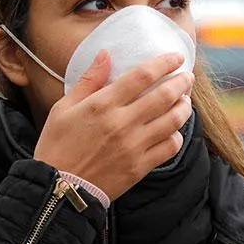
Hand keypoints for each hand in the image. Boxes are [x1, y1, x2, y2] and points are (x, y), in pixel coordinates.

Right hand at [34, 50, 194, 200]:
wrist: (58, 188)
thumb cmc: (57, 146)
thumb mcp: (63, 108)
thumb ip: (89, 80)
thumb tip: (106, 54)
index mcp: (103, 105)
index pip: (143, 76)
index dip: (164, 63)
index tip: (176, 57)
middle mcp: (122, 123)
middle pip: (165, 96)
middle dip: (182, 83)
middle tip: (187, 77)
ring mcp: (134, 146)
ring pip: (173, 121)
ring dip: (184, 107)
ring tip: (185, 100)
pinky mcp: (140, 167)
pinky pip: (169, 148)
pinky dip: (177, 136)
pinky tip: (174, 130)